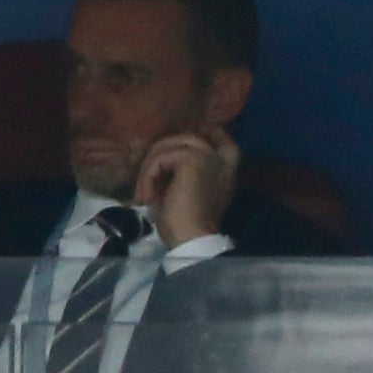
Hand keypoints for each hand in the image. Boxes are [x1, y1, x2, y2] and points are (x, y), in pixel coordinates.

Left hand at [135, 125, 239, 247]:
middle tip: (146, 187)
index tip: (168, 154)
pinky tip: (147, 198)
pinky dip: (147, 178)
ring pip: (166, 146)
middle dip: (158, 157)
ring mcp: (208, 154)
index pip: (213, 131)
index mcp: (227, 163)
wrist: (192, 241)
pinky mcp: (191, 159)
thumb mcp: (189, 188)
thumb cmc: (188, 223)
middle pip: (181, 137)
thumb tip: (160, 153)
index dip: (189, 135)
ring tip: (144, 196)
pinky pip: (159, 158)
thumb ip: (183, 167)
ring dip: (148, 171)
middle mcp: (222, 155)